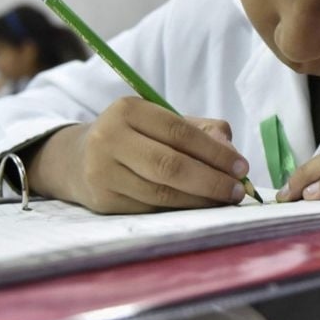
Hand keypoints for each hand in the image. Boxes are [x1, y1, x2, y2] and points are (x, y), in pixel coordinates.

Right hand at [30, 97, 249, 213]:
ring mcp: (102, 172)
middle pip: (170, 165)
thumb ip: (201, 130)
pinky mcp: (103, 201)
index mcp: (128, 110)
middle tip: (237, 191)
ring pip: (161, 193)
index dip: (214, 152)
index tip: (241, 167)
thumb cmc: (134, 138)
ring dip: (199, 200)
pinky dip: (180, 210)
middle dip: (210, 181)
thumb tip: (230, 151)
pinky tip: (198, 208)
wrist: (78, 159)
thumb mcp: (162, 122)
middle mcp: (109, 138)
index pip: (179, 132)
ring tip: (224, 201)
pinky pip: (151, 209)